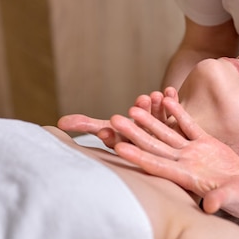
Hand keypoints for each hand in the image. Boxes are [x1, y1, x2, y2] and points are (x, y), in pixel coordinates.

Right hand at [57, 88, 179, 148]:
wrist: (157, 133)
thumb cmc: (127, 132)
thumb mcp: (106, 127)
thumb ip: (86, 125)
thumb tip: (58, 124)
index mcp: (128, 147)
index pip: (118, 142)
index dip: (113, 136)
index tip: (105, 130)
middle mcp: (147, 146)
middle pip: (143, 133)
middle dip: (138, 120)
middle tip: (136, 105)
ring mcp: (165, 138)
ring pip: (160, 123)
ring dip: (156, 109)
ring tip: (152, 95)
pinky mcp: (180, 128)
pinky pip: (176, 114)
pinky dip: (172, 102)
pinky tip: (169, 90)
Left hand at [110, 97, 238, 215]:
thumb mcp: (233, 198)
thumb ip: (221, 199)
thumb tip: (211, 205)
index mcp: (187, 176)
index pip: (157, 164)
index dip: (137, 156)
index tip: (118, 147)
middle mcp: (185, 163)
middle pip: (154, 146)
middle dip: (134, 133)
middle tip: (114, 120)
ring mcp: (193, 152)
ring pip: (167, 133)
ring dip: (150, 121)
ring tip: (133, 107)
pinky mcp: (205, 143)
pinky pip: (188, 125)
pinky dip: (178, 113)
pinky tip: (166, 99)